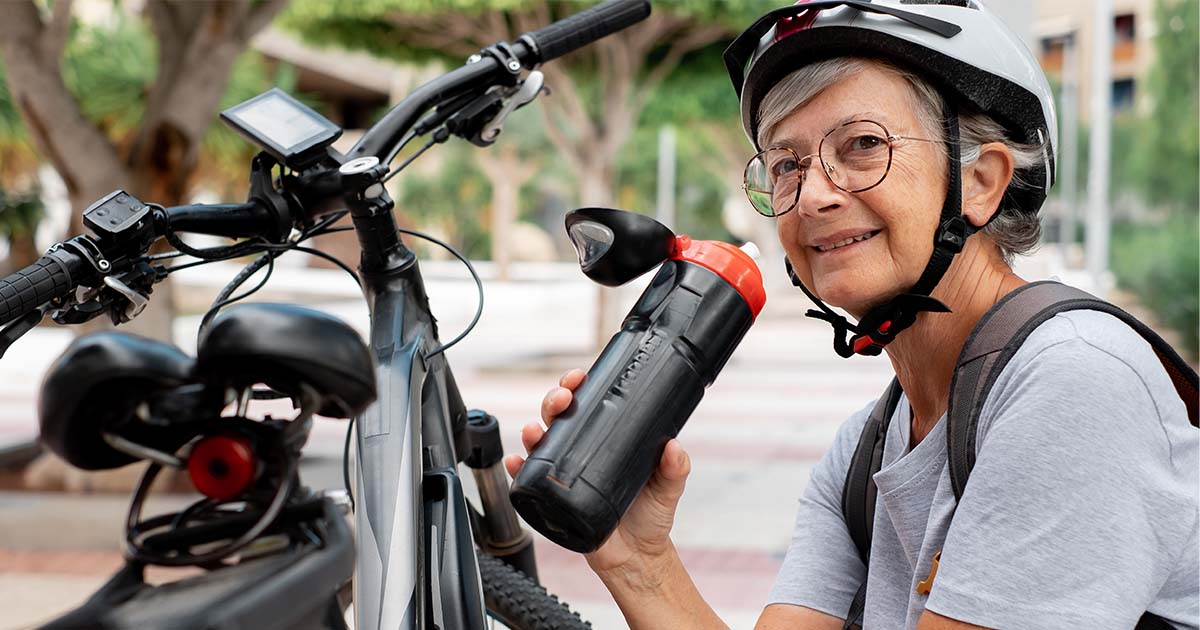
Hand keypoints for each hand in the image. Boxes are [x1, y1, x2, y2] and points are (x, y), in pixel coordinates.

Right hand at [504, 369, 691, 577]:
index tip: (579, 378)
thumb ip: (676, 468)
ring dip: (533, 430)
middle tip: (562, 399)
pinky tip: (515, 462)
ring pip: (540, 443)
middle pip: (559, 418)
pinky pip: (529, 481)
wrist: (637, 557)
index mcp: (605, 442)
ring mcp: (563, 475)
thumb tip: (675, 447)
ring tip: (536, 429)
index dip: (578, 388)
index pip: (587, 406)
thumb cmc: (650, 517)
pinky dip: (518, 470)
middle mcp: (580, 453)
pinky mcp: (552, 500)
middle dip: (554, 401)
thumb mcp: (667, 488)